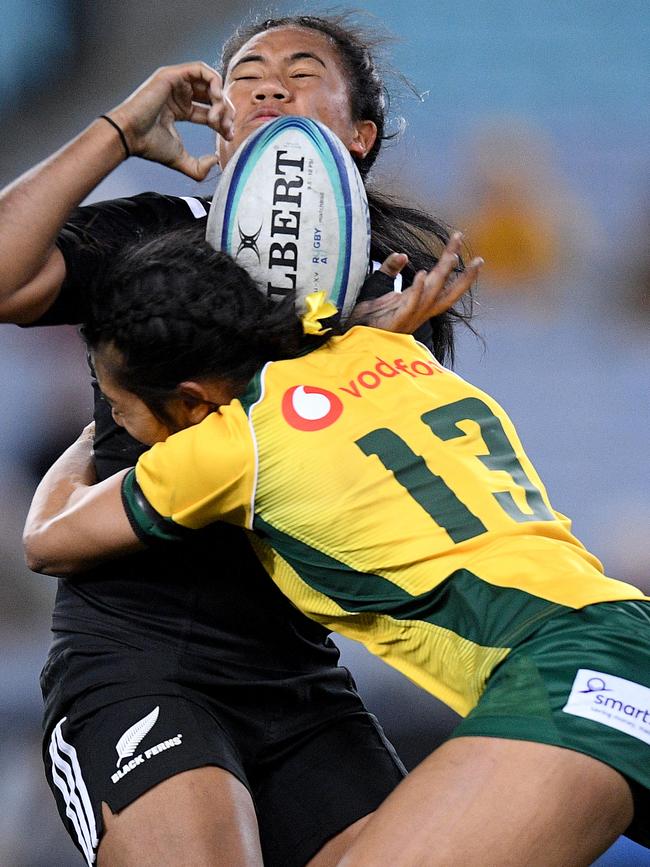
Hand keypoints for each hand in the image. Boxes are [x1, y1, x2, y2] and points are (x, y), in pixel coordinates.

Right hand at [107, 62, 233, 179]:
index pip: (210, 110)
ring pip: (210, 82)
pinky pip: (201, 70)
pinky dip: (214, 83)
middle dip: (225, 112)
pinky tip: (216, 100)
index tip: (229, 136)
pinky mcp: (173, 74)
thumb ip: (198, 167)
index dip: (223, 122)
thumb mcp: (180, 159)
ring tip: (218, 117)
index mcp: (180, 109)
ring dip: (220, 98)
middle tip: (226, 128)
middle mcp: (179, 94)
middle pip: (213, 96)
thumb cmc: (149, 145)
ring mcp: (176, 83)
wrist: (130, 136)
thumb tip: (215, 161)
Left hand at [348, 233, 482, 333]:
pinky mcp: (397, 321)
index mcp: (417, 301)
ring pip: (433, 295)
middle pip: (447, 291)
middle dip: (465, 277)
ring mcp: (410, 316)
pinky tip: (422, 273)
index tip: (462, 247)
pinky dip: (418, 289)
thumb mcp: (380, 286)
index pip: (442, 282)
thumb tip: (402, 255)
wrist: (353, 333)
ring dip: (443, 276)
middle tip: (479, 260)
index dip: (454, 267)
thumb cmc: (367, 314)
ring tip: (451, 256)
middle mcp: (419, 310)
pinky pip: (411, 304)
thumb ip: (390, 269)